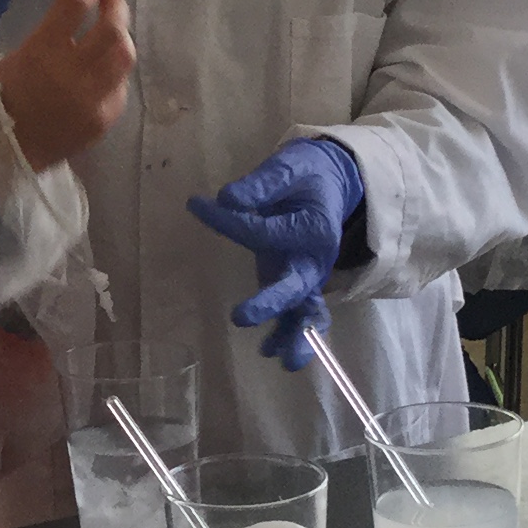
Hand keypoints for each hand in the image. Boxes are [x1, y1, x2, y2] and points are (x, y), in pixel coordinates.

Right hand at [0, 0, 134, 168]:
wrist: (7, 148)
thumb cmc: (9, 93)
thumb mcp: (24, 48)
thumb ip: (54, 13)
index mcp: (42, 52)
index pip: (76, 5)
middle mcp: (71, 73)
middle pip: (112, 29)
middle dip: (114, 6)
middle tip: (107, 1)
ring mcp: (92, 99)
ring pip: (125, 55)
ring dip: (120, 37)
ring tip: (110, 33)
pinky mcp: (105, 118)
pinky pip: (119, 85)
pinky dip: (113, 72)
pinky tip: (101, 71)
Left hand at [189, 136, 365, 362]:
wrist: (331, 182)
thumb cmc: (306, 172)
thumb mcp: (287, 166)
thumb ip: (261, 183)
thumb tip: (227, 198)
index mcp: (315, 227)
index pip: (266, 232)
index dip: (229, 221)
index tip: (197, 203)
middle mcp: (316, 258)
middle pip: (296, 287)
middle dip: (270, 304)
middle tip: (240, 318)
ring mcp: (308, 275)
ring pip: (306, 312)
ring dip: (294, 336)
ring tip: (282, 361)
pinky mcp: (298, 284)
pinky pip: (299, 314)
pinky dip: (287, 334)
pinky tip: (268, 351)